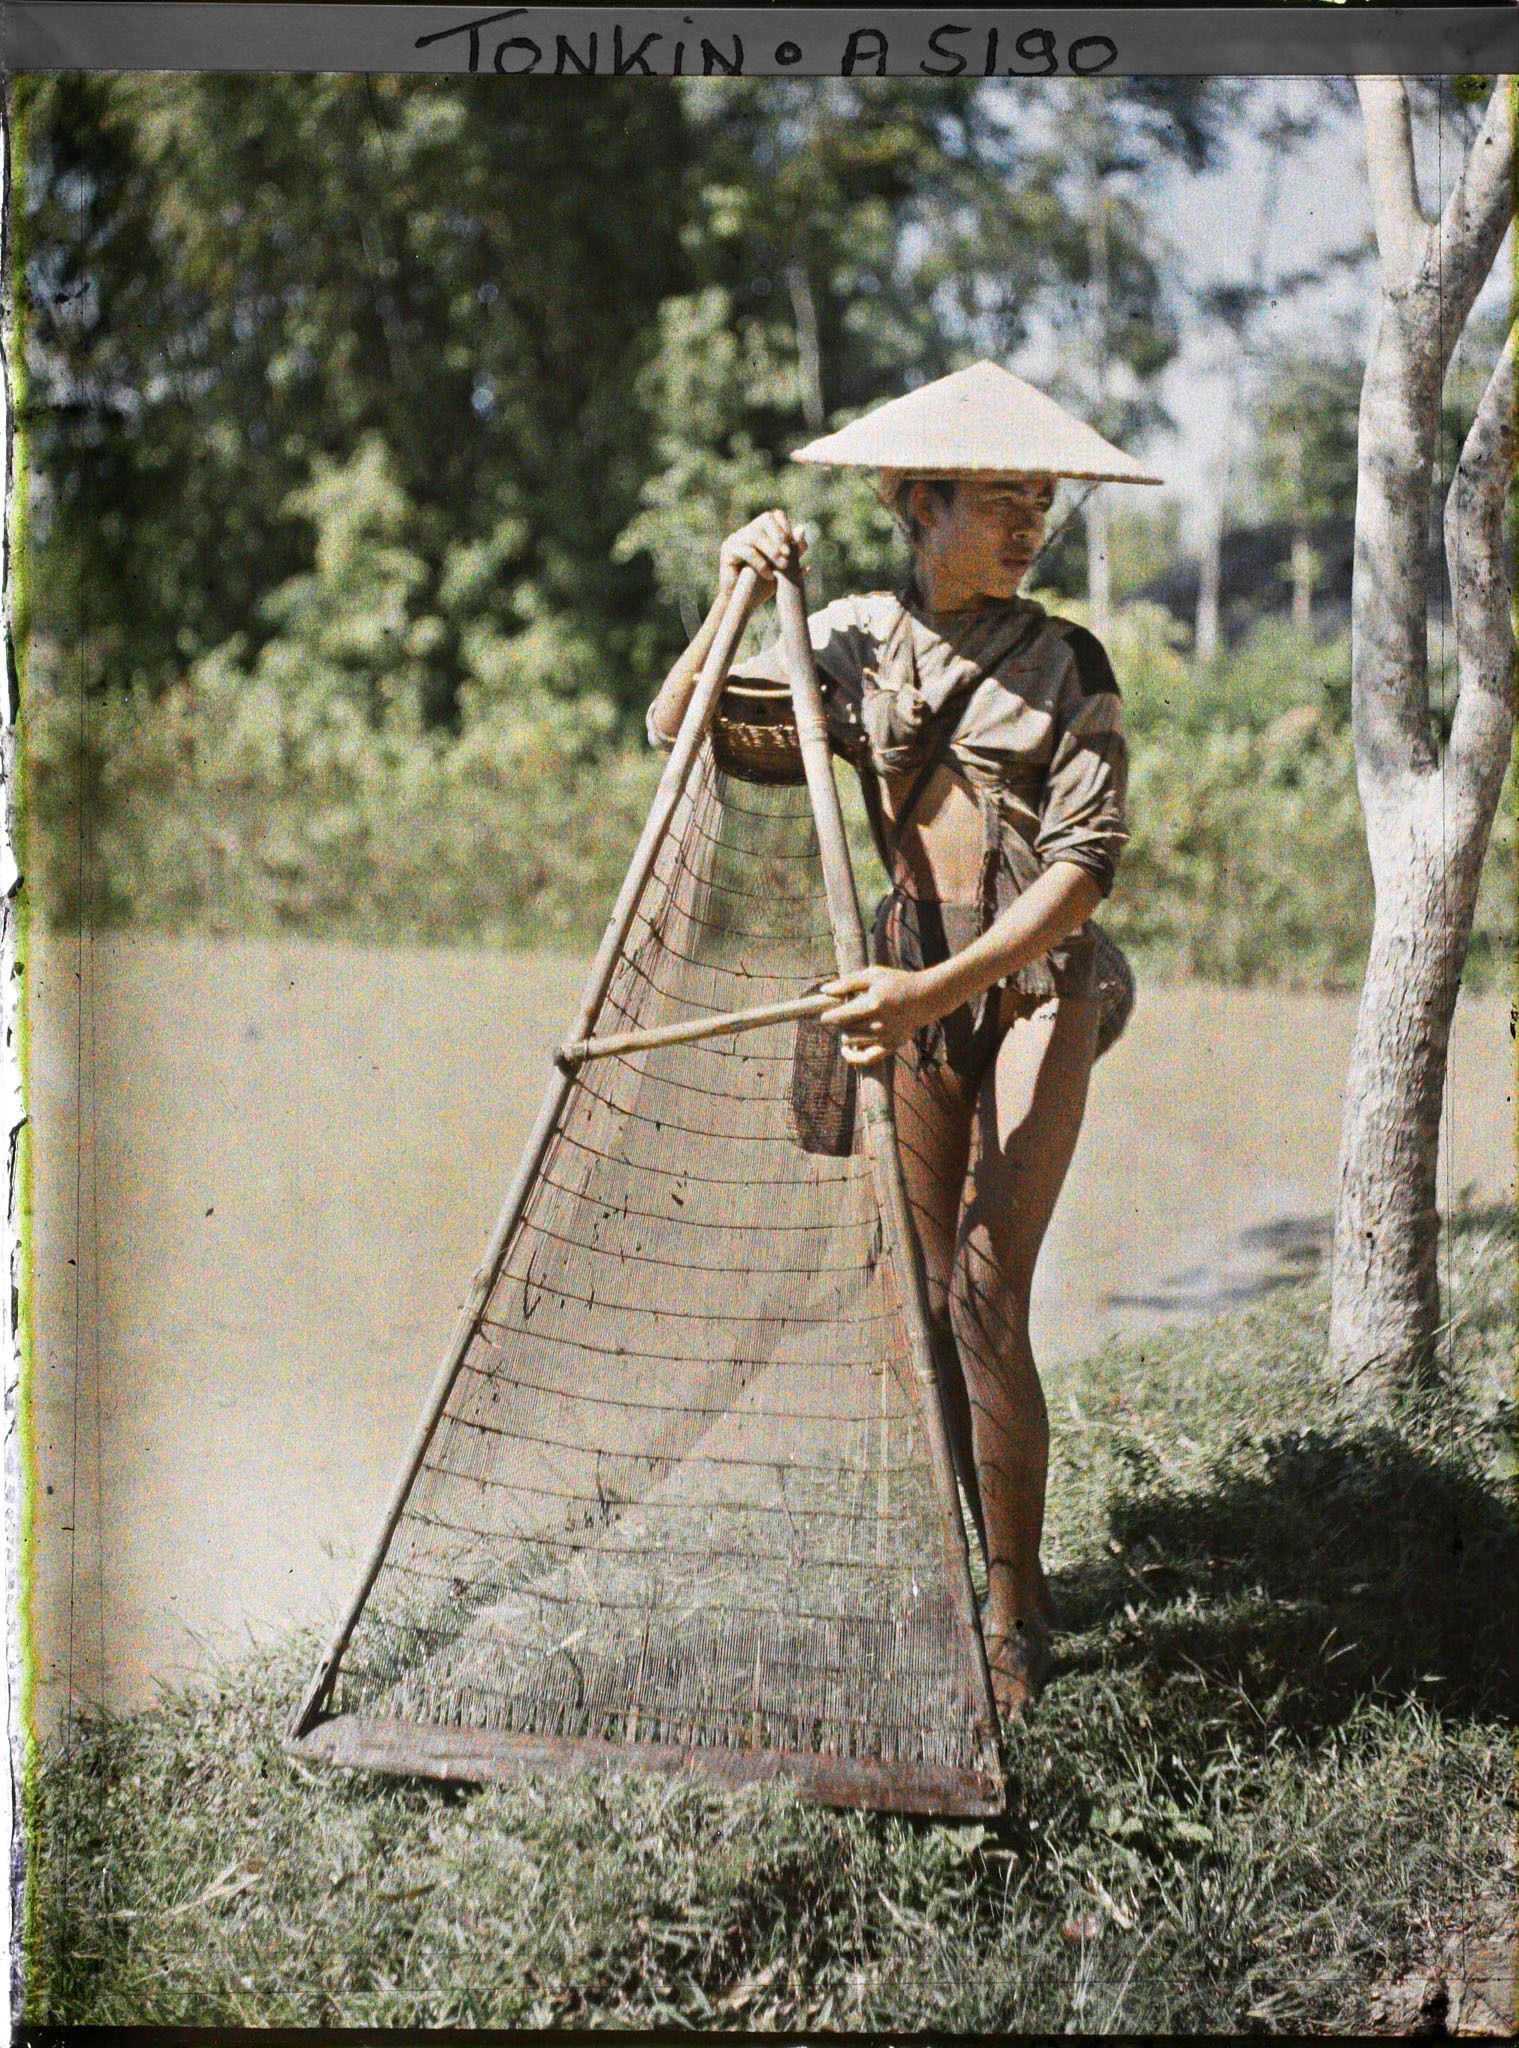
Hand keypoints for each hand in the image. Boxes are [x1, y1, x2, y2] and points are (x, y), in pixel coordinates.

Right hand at [718, 510, 806, 603]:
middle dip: (780, 536)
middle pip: (765, 519)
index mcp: (758, 532)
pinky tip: (769, 576)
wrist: (744, 604)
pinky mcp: (727, 551)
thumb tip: (803, 529)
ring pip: (756, 536)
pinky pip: (747, 551)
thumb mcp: (783, 568)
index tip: (793, 545)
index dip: (786, 527)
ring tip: (783, 567)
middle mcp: (746, 531)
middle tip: (788, 553)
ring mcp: (735, 539)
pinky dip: (761, 564)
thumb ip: (793, 550)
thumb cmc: (763, 585)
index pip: (774, 515)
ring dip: (773, 551)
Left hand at [819, 966, 938, 1067]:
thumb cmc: (897, 983)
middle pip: (844, 1029)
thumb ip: (847, 983)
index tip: (824, 1016)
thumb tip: (824, 991)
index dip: (828, 1017)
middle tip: (845, 1013)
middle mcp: (878, 1024)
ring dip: (846, 1033)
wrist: (925, 998)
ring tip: (852, 1023)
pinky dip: (853, 1057)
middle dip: (839, 1022)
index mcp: (872, 1004)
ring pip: (851, 1042)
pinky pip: (866, 1059)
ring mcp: (885, 1037)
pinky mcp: (890, 1046)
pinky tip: (846, 1051)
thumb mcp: (873, 976)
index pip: (840, 1016)